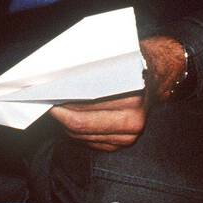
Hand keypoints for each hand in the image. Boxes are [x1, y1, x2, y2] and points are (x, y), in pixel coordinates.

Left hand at [47, 36, 186, 151]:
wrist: (158, 75)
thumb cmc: (132, 61)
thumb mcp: (114, 57)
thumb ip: (90, 67)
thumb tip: (56, 75)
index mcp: (132, 97)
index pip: (84, 106)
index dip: (60, 99)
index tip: (44, 93)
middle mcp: (133, 120)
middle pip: (79, 124)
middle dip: (58, 112)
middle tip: (43, 101)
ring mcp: (129, 136)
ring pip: (82, 135)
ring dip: (65, 122)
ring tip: (54, 106)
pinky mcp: (123, 145)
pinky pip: (90, 142)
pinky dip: (76, 131)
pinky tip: (69, 117)